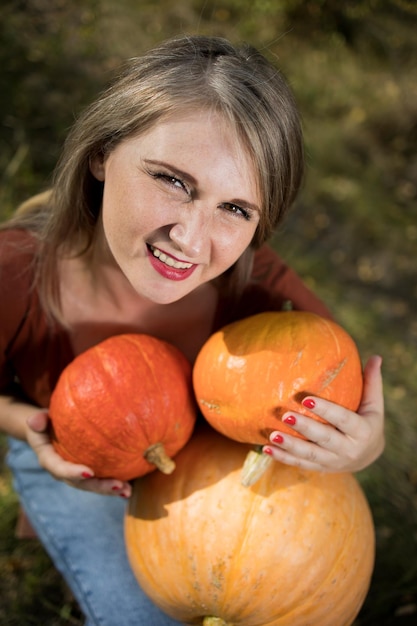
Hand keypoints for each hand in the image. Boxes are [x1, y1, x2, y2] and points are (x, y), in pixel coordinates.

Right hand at [25, 411, 131, 496]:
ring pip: (94, 485)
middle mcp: (64, 472)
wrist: (48, 431)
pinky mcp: (89, 472)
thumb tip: (34, 420)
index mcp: (50, 460)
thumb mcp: (39, 419)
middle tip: (118, 486)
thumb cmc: (45, 423)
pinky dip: (116, 481)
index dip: (73, 473)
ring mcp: (77, 474)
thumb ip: (38, 420)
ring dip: (111, 489)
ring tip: (127, 491)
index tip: (89, 473)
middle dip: (100, 487)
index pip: (61, 469)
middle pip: (82, 484)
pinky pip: (102, 478)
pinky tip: (132, 483)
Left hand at [263, 355, 384, 472]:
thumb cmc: (368, 421)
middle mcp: (349, 450)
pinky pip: (299, 464)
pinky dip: (282, 458)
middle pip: (324, 438)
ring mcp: (333, 462)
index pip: (343, 419)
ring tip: (271, 435)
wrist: (367, 456)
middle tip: (285, 415)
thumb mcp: (374, 405)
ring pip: (309, 455)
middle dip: (304, 428)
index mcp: (362, 431)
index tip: (306, 400)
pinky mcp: (320, 469)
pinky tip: (265, 448)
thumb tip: (376, 356)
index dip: (326, 410)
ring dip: (290, 446)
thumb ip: (371, 382)